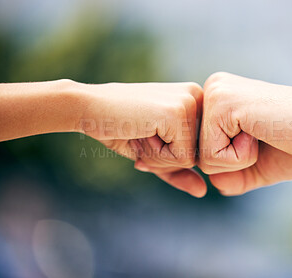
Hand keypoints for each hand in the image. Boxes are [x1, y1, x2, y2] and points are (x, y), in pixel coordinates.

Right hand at [78, 82, 205, 196]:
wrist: (88, 107)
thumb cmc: (120, 128)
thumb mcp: (153, 153)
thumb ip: (178, 171)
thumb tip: (203, 192)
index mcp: (195, 100)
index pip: (198, 149)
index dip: (169, 155)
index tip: (147, 134)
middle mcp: (198, 96)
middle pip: (198, 155)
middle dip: (165, 158)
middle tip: (142, 134)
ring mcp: (190, 102)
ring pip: (192, 159)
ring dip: (160, 157)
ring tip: (141, 133)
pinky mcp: (178, 112)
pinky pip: (182, 158)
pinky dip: (156, 156)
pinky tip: (141, 133)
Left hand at [199, 72, 291, 195]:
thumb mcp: (258, 164)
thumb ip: (232, 175)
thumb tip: (212, 185)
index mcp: (220, 100)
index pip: (202, 151)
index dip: (233, 162)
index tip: (263, 139)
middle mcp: (213, 90)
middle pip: (198, 155)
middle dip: (233, 163)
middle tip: (265, 137)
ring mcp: (216, 94)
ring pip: (202, 159)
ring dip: (238, 161)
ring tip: (264, 134)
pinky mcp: (223, 104)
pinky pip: (212, 156)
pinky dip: (241, 158)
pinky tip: (263, 133)